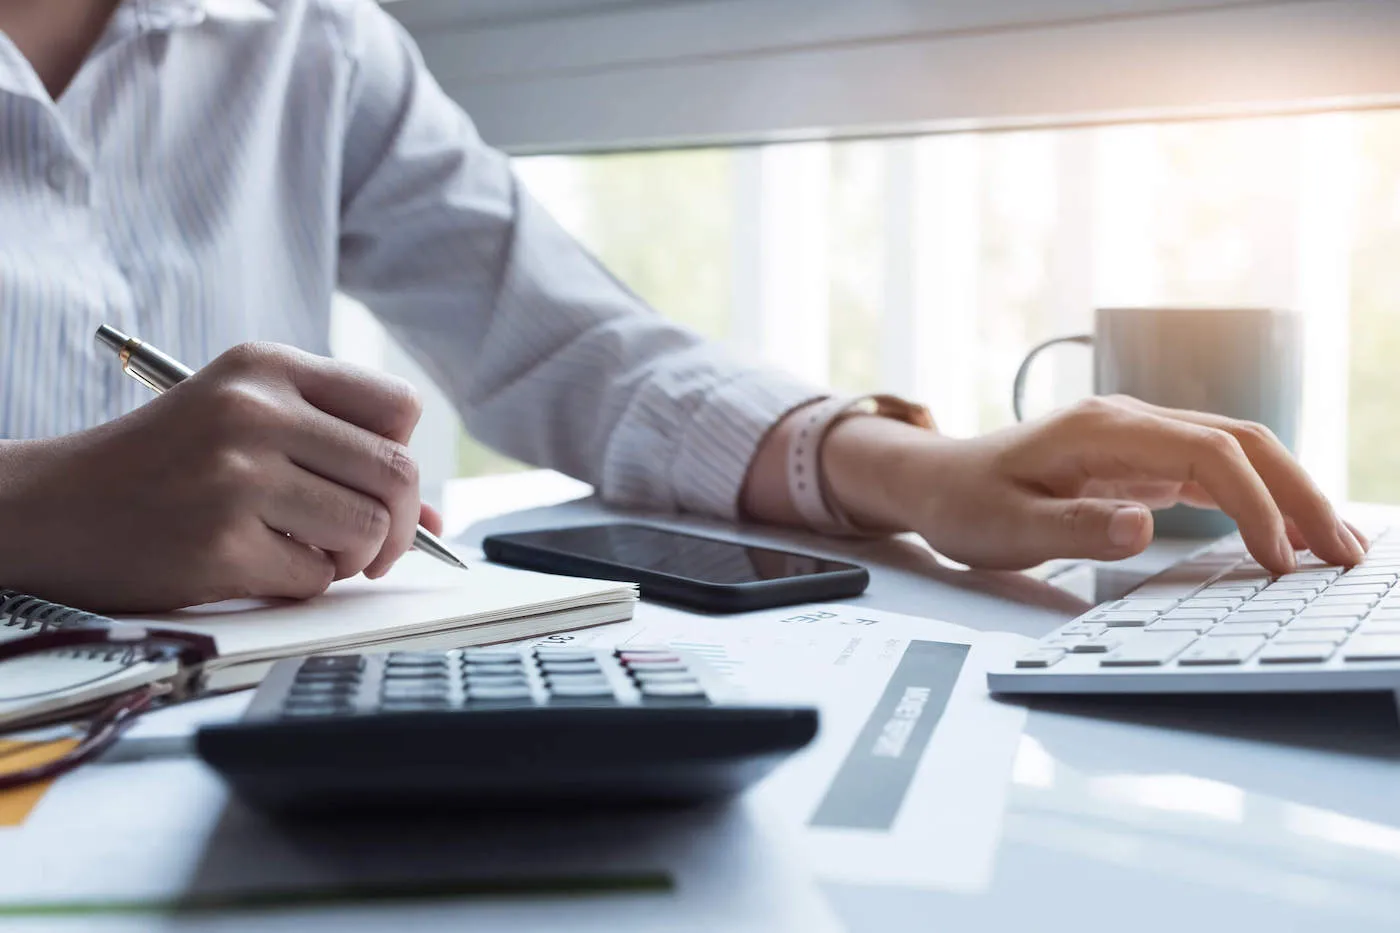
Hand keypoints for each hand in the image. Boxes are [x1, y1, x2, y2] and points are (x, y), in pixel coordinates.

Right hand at [0, 343, 441, 611]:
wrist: (51, 507)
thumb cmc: (161, 465)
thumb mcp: (244, 424)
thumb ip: (340, 454)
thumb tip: (438, 520)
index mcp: (266, 367)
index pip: (398, 406)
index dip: (402, 453)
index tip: (379, 481)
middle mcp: (255, 412)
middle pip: (398, 473)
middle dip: (402, 524)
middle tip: (374, 545)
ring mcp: (237, 478)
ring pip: (368, 530)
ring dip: (353, 557)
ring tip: (308, 549)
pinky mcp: (221, 544)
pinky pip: (317, 577)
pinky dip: (302, 582)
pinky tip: (258, 563)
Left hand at [816, 395, 1366, 574]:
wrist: (934, 481)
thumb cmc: (964, 503)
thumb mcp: (1007, 527)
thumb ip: (1074, 527)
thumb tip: (1143, 527)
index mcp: (1101, 430)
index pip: (1206, 453)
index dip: (1254, 503)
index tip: (1278, 559)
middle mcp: (1128, 422)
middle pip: (1239, 441)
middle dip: (1298, 493)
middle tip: (1344, 553)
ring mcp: (1137, 437)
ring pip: (1235, 452)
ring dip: (1288, 493)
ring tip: (1335, 547)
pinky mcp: (1139, 460)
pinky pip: (1213, 470)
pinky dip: (1256, 498)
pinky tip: (1283, 533)